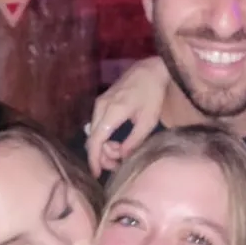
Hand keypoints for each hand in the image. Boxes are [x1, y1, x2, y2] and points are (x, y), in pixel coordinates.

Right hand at [86, 57, 168, 174]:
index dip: (95, 159)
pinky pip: (97, 125)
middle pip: (93, 139)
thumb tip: (122, 157)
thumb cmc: (153, 94)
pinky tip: (116, 142)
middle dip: (102, 156)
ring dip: (104, 147)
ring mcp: (99, 103)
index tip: (97, 174)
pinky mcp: (102, 102)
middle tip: (118, 164)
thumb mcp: (148, 121)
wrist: (150, 70)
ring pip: (94, 133)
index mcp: (113, 111)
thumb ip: (134, 141)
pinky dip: (104, 137)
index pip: (96, 140)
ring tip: (121, 152)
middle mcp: (101, 107)